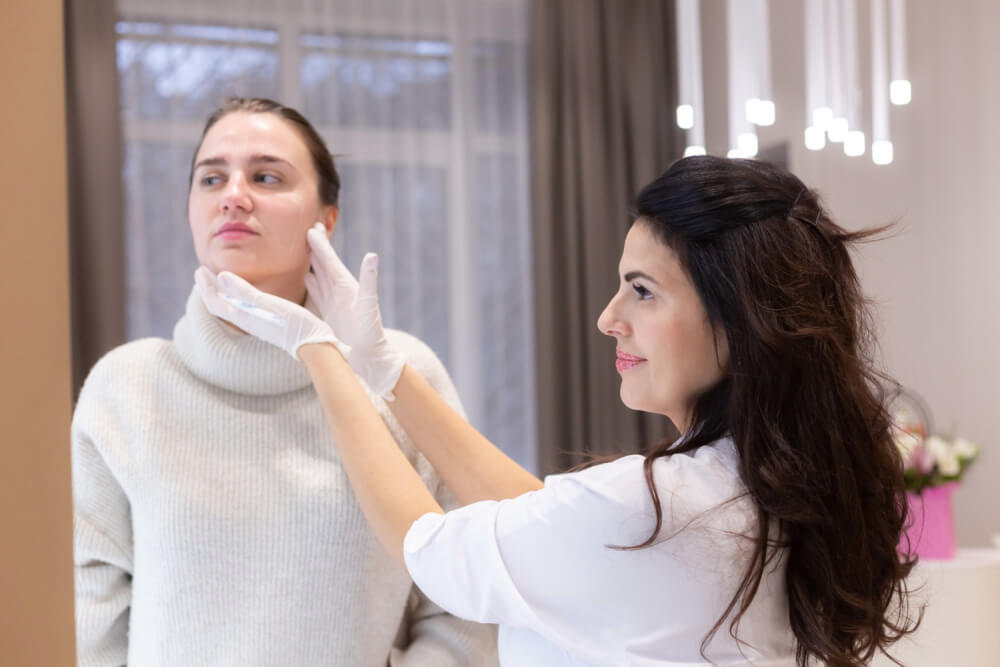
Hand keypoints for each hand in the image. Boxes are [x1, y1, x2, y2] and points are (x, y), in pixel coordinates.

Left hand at [195, 266, 339, 358]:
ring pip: (231, 307)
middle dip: (210, 289)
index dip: (205, 286)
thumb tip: (220, 276)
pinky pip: (243, 309)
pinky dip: (237, 298)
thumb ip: (244, 290)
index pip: (215, 302)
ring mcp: (258, 324)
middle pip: (220, 305)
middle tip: (203, 271)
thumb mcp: (269, 304)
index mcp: (243, 317)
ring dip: (222, 293)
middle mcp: (247, 322)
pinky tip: (247, 293)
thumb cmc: (293, 323)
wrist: (314, 345)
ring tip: (220, 281)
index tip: (200, 269)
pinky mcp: (268, 324)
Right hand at [306, 224, 404, 398]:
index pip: (330, 261)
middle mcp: (340, 291)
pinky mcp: (329, 314)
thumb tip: (372, 256)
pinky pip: (317, 294)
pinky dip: (310, 283)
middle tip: (308, 228)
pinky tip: (305, 277)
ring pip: (319, 276)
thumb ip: (369, 280)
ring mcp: (334, 302)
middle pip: (324, 264)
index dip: (321, 244)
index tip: (312, 227)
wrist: (369, 357)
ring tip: (303, 248)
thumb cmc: (370, 333)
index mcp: (346, 286)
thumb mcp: (369, 305)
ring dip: (312, 262)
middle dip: (316, 247)